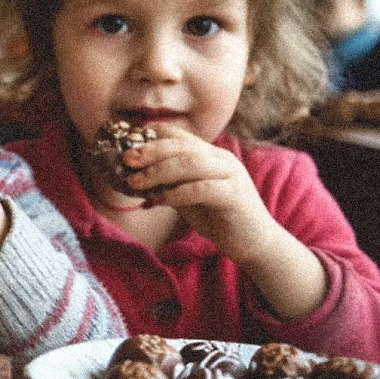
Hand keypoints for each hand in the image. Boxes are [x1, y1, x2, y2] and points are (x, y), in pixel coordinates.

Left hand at [122, 124, 326, 319]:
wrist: (254, 242)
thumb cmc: (217, 217)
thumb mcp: (187, 195)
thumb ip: (168, 183)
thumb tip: (133, 178)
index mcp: (210, 154)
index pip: (179, 135)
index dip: (151, 136)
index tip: (126, 143)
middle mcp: (221, 159)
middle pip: (182, 145)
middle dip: (150, 150)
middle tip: (126, 159)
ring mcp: (230, 175)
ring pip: (190, 163)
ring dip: (157, 171)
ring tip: (134, 182)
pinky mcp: (234, 196)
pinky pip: (200, 188)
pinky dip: (174, 193)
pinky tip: (155, 200)